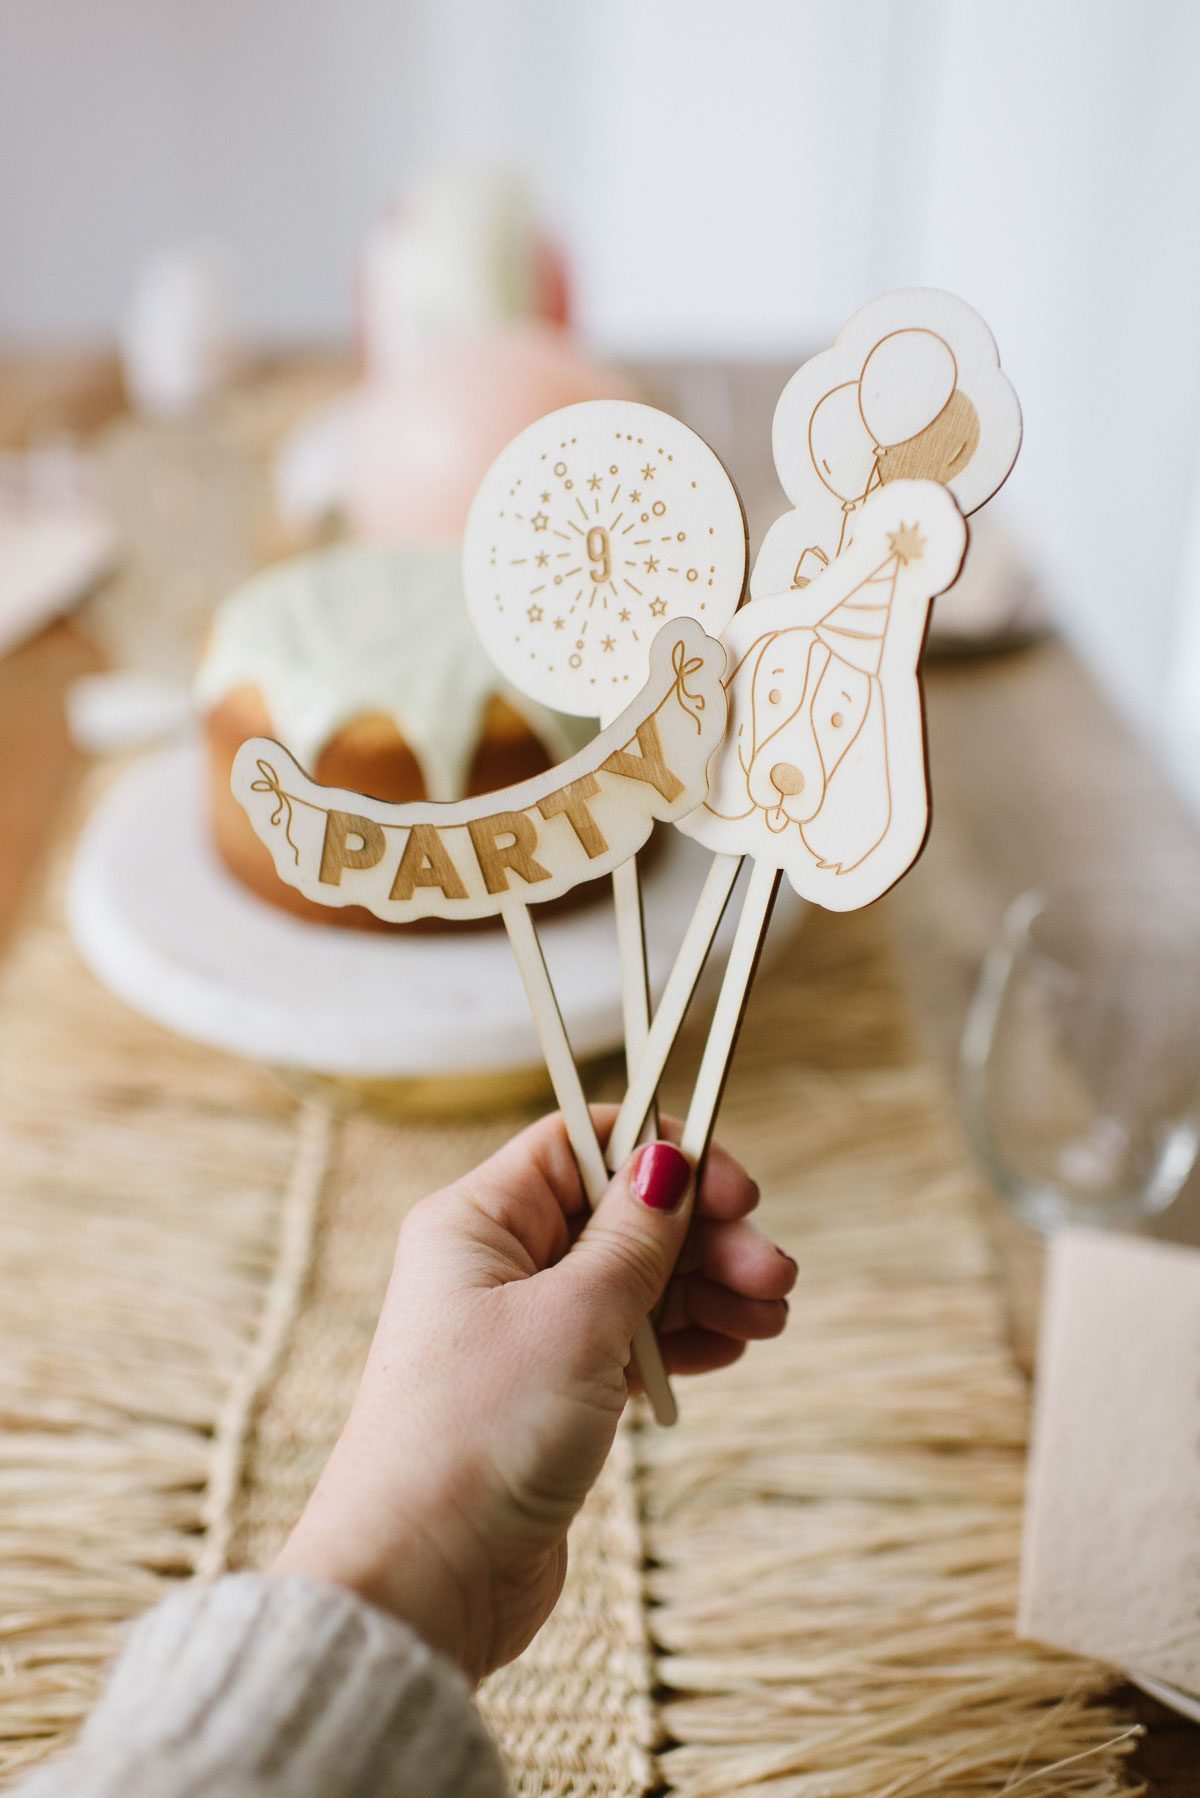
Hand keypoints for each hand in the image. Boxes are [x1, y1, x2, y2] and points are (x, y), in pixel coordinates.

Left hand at [273, 1107, 793, 1681]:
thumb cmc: (478, 1434)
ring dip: (708, 1287)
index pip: (581, 1144)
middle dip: (704, 1235)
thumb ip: (632, 1238)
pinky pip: (631, 1341)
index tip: (735, 1190)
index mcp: (478, 1221)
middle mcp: (497, 1266)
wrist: (423, 1581)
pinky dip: (684, 1338)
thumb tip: (665, 1160)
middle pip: (621, 1214)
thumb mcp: (573, 1317)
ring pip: (636, 1280)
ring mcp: (526, 1332)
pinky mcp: (551, 1394)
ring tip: (772, 1315)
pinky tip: (733, 1346)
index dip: (663, 1155)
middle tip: (776, 1271)